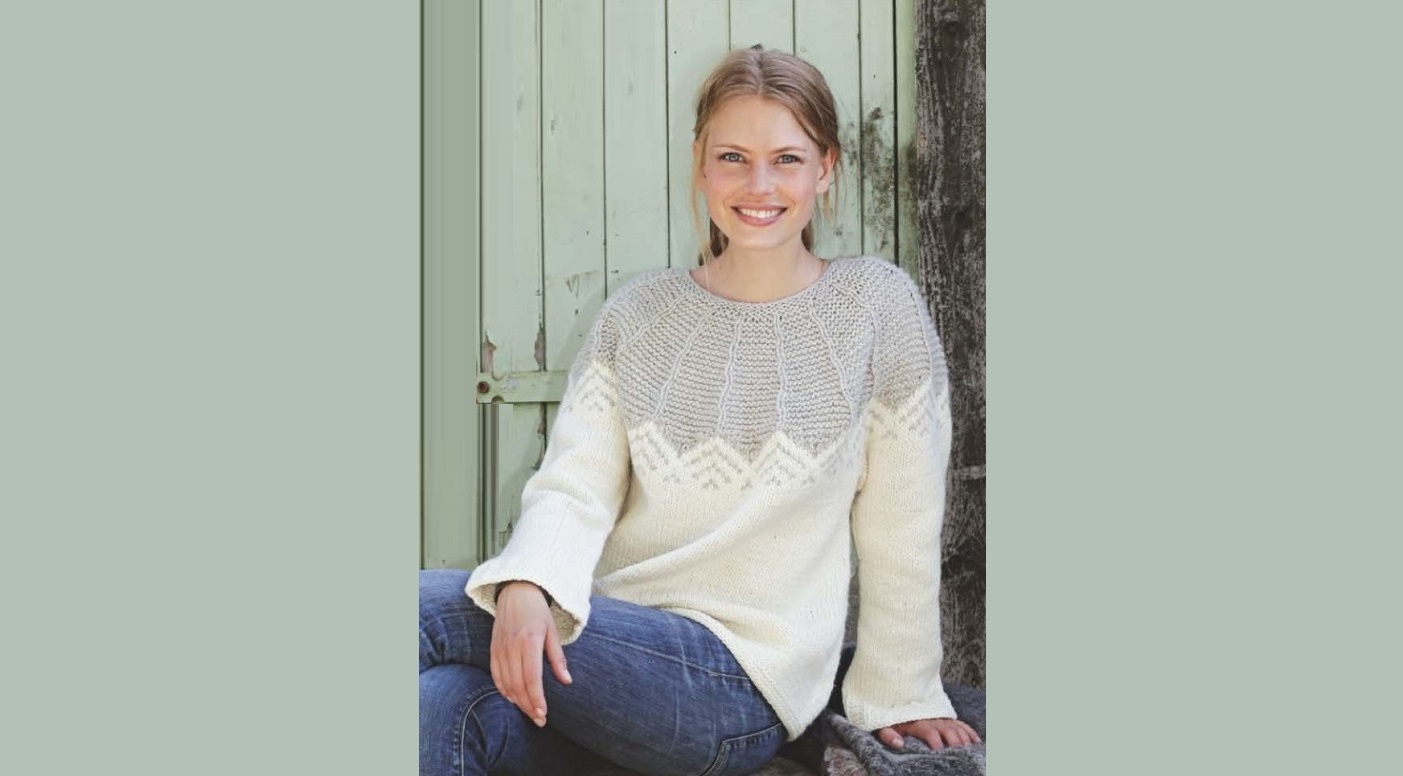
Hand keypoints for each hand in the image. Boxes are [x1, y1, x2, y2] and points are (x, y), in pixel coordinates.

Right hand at [489, 581, 572, 726]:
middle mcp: (512, 647)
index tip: (543, 714)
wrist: (515, 591)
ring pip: (506, 683)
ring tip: (530, 712)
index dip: (537, 699)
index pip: (532, 678)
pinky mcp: (493, 649)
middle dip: (529, 706)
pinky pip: (496, 675)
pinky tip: (514, 699)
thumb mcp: (553, 631)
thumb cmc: (538, 611)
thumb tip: (567, 681)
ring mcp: (500, 649)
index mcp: (530, 642)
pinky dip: (504, 690)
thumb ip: (558, 658)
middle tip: (540, 719)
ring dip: (517, 701)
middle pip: (518, 685)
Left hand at [876, 717, 980, 749]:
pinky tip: (976, 741)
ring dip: (964, 738)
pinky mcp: (947, 718)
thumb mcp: (886, 726)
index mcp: (917, 721)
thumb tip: (898, 744)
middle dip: (954, 741)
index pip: (929, 731)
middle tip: (960, 752)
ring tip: (969, 749)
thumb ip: (888, 735)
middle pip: (947, 729)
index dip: (935, 741)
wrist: (900, 701)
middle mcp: (932, 719)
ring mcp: (941, 718)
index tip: (939, 751)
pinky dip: (970, 732)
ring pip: (957, 727)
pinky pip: (961, 723)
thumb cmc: (894, 719)